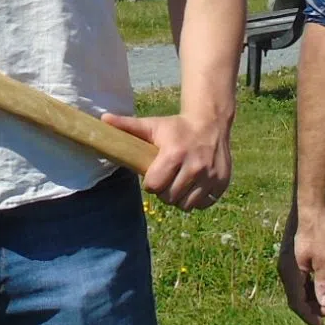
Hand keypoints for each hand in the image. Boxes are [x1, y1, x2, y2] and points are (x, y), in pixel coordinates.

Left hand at [103, 107, 231, 209]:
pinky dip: (196, 199)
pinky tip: (193, 185)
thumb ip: (127, 126)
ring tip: (179, 182)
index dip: (151, 183)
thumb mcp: (152, 125)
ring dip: (180, 198)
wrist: (210, 124)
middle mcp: (196, 166)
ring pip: (186, 205)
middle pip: (170, 198)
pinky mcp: (222, 183)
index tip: (154, 175)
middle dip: (165, 191)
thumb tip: (102, 120)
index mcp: (175, 153)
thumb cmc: (176, 128)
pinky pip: (203, 204)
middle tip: (167, 178)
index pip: (155, 186)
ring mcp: (211, 176)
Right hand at [278, 202, 324, 324]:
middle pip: (298, 298)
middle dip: (315, 308)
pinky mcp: (295, 257)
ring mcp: (289, 264)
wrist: (311, 206)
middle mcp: (286, 270)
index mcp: (291, 273)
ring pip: (301, 289)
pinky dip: (315, 286)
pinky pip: (303, 279)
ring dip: (317, 297)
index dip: (310, 316)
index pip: (297, 303)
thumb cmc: (319, 230)